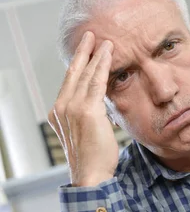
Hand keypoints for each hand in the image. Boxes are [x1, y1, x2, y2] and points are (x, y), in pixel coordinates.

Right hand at [49, 31, 118, 186]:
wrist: (91, 175)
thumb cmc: (93, 159)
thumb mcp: (86, 133)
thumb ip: (89, 116)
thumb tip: (101, 104)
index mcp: (59, 113)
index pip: (69, 83)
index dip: (77, 65)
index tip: (85, 52)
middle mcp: (62, 107)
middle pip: (73, 73)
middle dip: (82, 52)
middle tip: (90, 35)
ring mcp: (73, 108)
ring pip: (85, 74)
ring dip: (95, 54)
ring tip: (104, 40)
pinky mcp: (88, 110)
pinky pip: (97, 81)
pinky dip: (103, 65)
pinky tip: (109, 53)